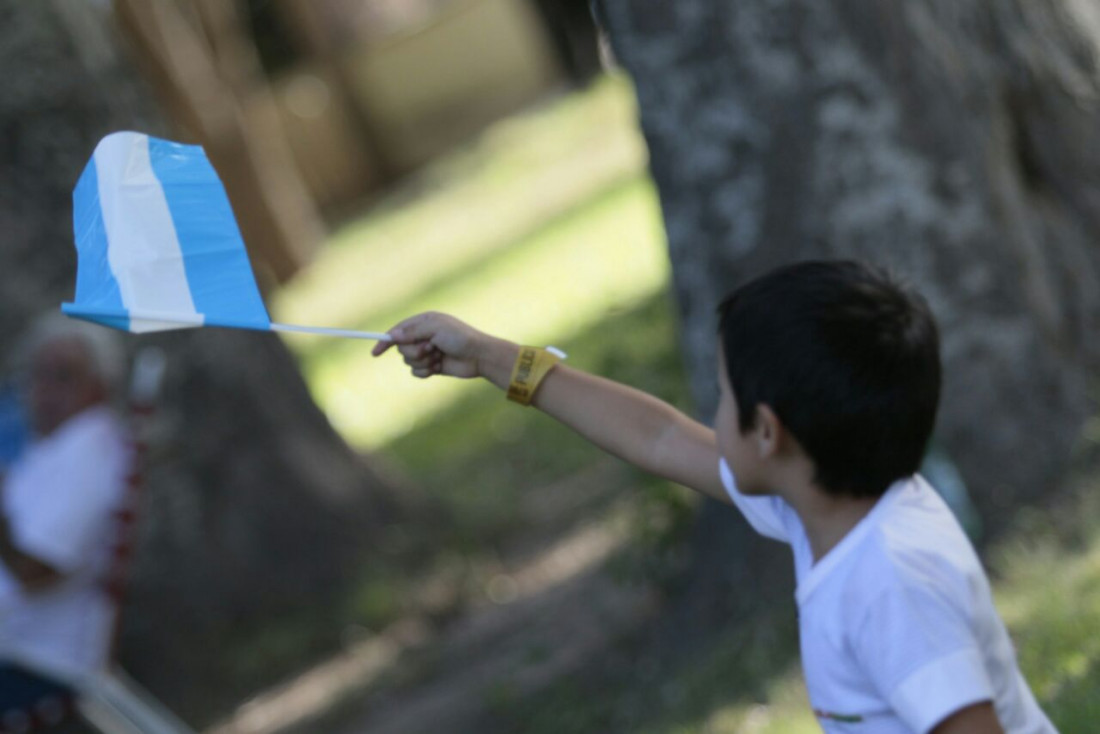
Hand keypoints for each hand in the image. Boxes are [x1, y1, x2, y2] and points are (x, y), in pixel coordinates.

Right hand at [371, 312, 504, 379]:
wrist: (479, 356)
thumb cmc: (460, 338)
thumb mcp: (435, 329)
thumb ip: (412, 332)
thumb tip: (392, 335)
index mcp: (423, 323)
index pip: (397, 331)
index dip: (385, 341)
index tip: (375, 353)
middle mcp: (423, 336)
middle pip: (402, 349)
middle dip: (415, 352)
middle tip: (432, 348)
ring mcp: (427, 352)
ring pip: (409, 361)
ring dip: (423, 361)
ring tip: (439, 357)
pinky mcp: (432, 366)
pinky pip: (417, 372)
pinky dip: (426, 371)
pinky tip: (438, 368)